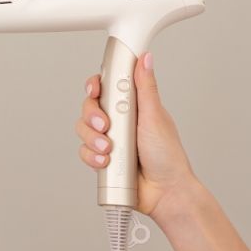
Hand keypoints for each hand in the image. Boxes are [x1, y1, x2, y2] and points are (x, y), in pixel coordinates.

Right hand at [75, 52, 195, 216]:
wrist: (164, 192)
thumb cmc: (167, 155)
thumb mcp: (155, 116)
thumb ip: (145, 87)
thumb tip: (145, 58)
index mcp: (132, 105)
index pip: (107, 86)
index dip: (96, 85)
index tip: (95, 89)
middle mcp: (118, 120)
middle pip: (90, 107)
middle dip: (92, 115)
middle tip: (105, 125)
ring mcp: (109, 140)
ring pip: (83, 130)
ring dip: (92, 139)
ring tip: (109, 149)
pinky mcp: (102, 159)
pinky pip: (84, 152)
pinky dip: (91, 156)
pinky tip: (105, 161)